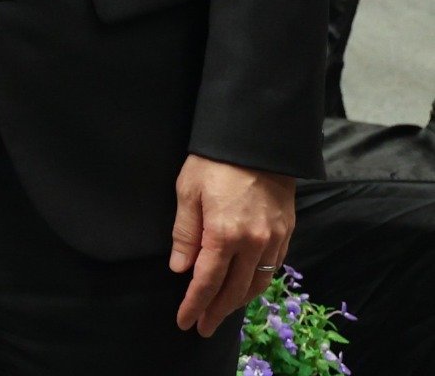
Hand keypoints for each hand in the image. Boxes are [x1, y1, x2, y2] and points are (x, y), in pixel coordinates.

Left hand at [170, 155, 295, 336]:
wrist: (257, 140)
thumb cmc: (214, 161)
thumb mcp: (188, 191)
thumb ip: (185, 233)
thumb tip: (180, 269)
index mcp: (224, 234)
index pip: (207, 281)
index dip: (195, 304)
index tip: (185, 322)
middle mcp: (252, 244)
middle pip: (234, 290)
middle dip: (216, 311)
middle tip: (203, 327)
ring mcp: (273, 240)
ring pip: (257, 284)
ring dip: (239, 302)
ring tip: (222, 311)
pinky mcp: (286, 232)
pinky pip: (273, 269)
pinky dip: (258, 284)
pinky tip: (247, 287)